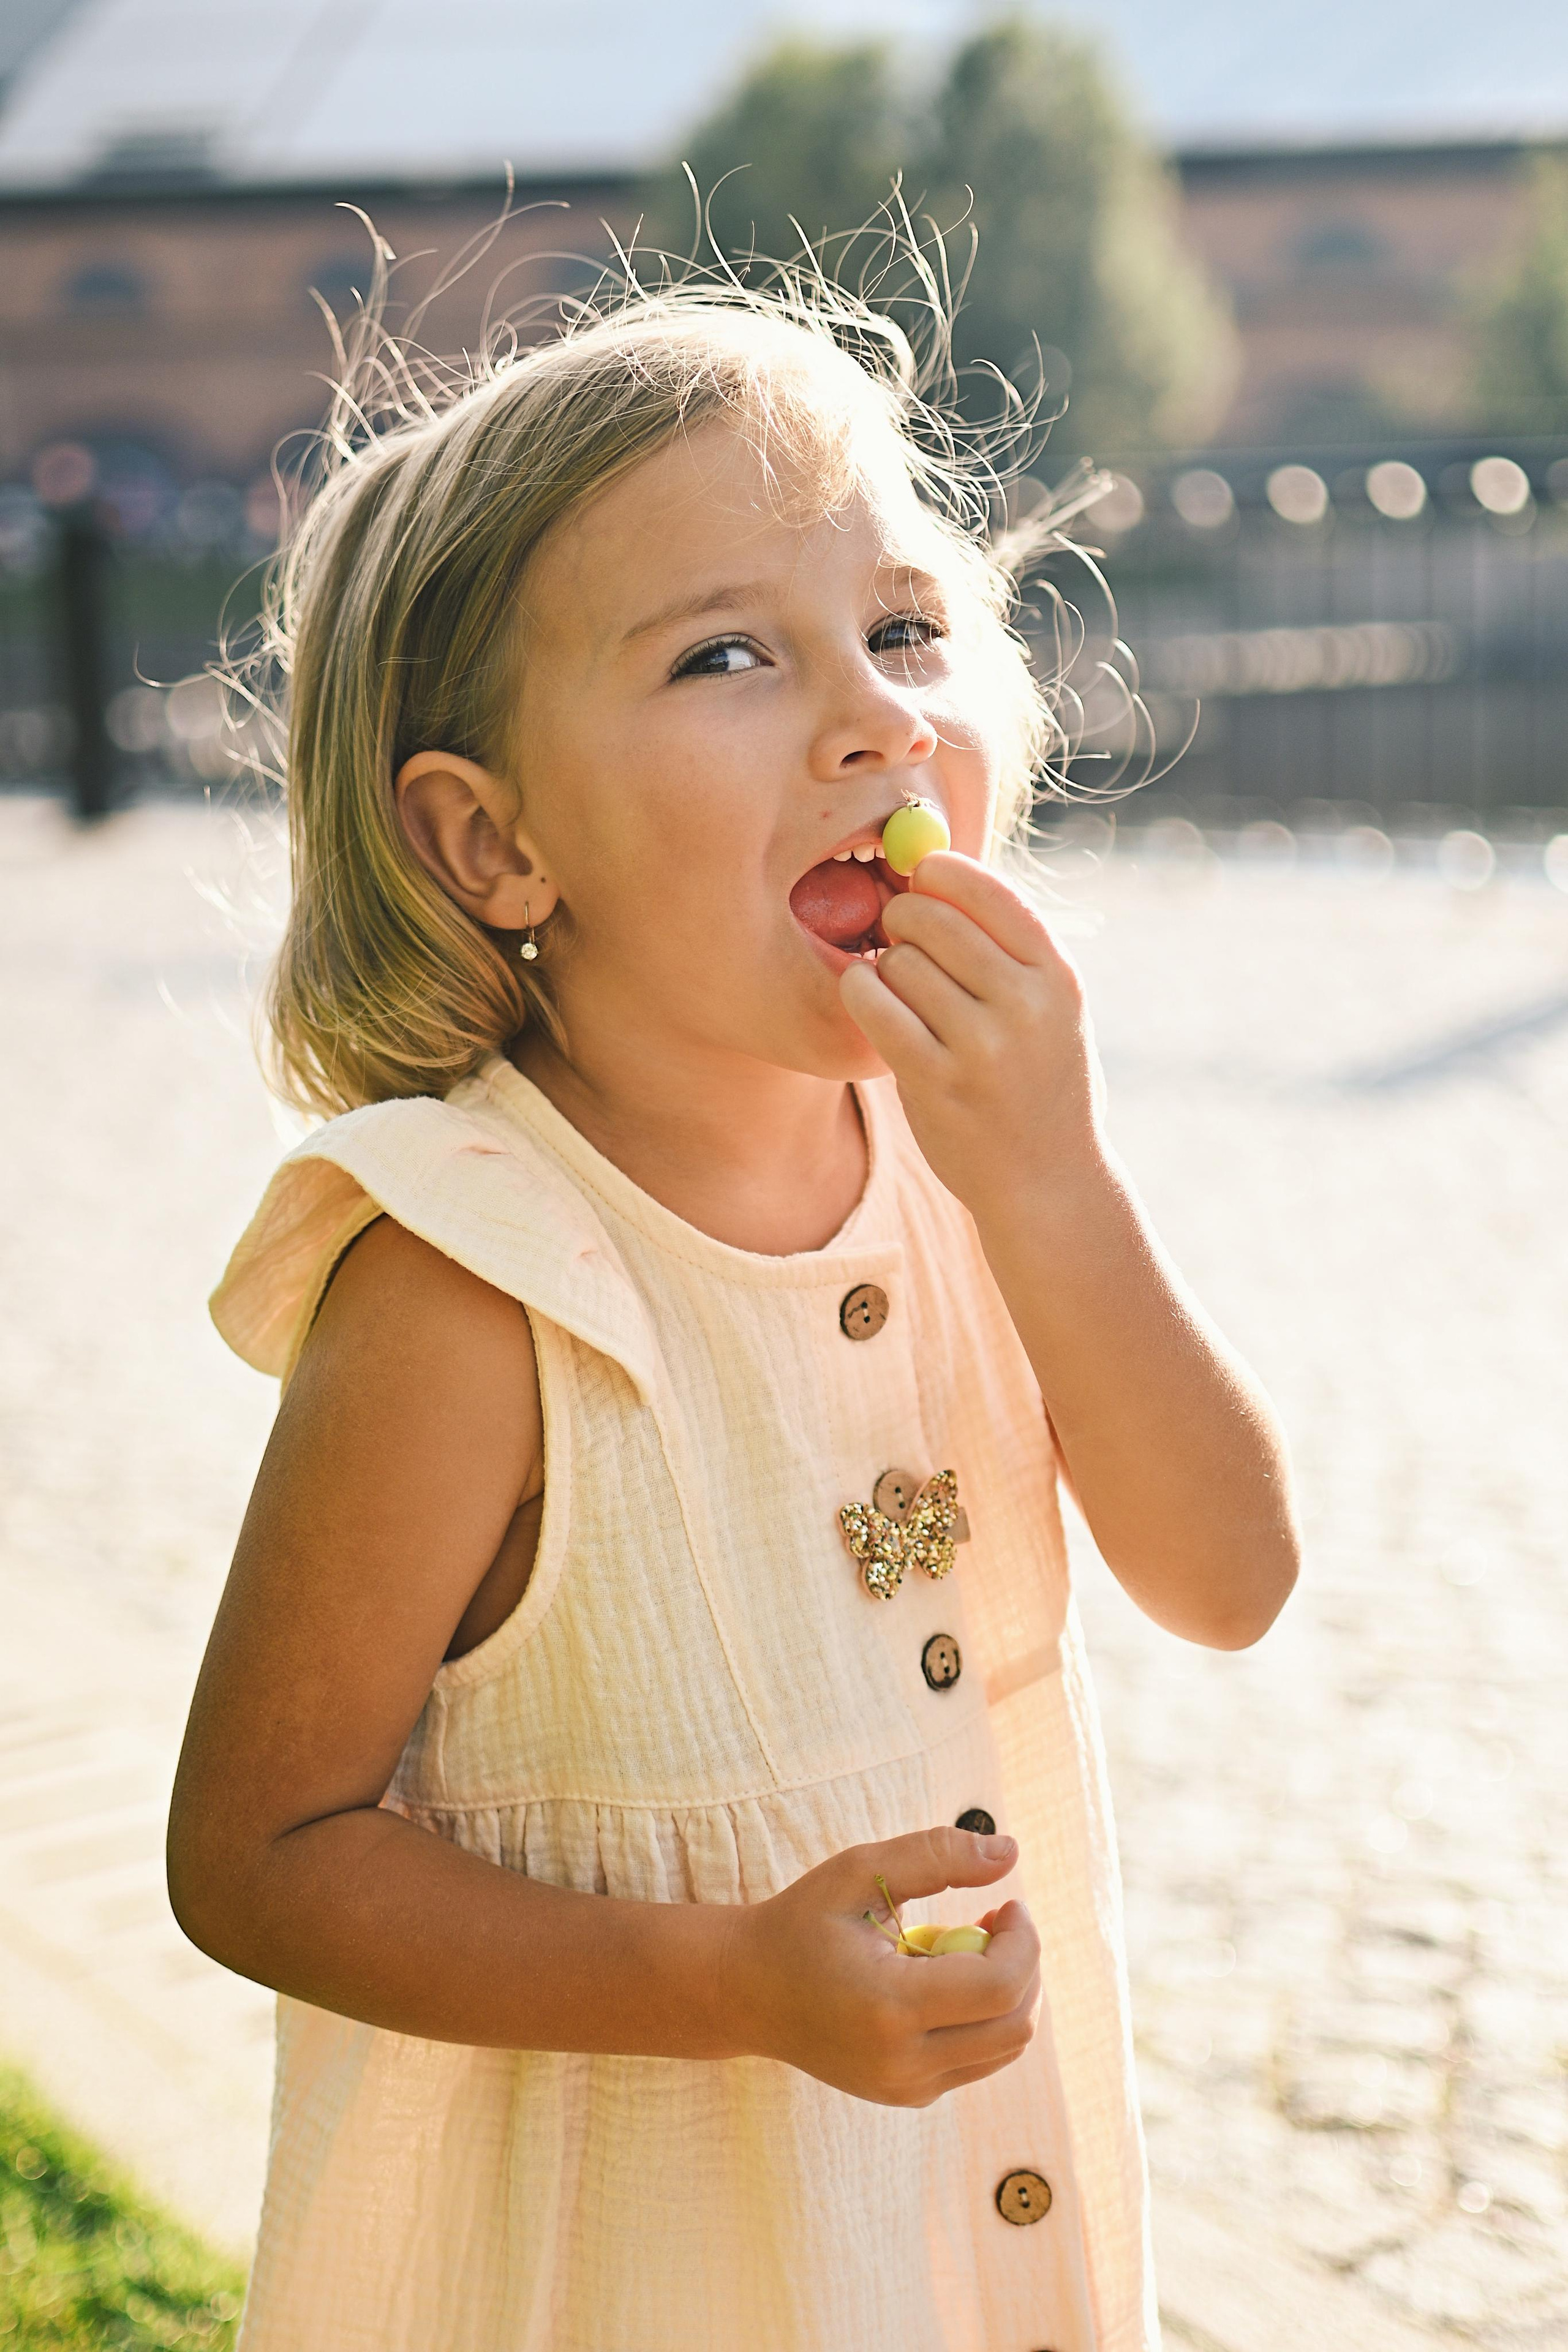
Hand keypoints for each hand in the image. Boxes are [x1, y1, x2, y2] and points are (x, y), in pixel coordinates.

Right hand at [724, 1826, 1039, 2106]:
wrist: (745, 1992)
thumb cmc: (800, 1924)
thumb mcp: (857, 1873)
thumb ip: (935, 1856)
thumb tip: (1010, 1851)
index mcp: (889, 2008)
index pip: (1000, 1987)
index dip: (1024, 1940)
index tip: (1008, 1903)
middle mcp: (902, 2063)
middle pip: (1015, 2025)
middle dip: (1025, 1965)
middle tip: (996, 1920)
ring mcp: (906, 2088)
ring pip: (1005, 2048)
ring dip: (1010, 1992)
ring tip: (971, 1946)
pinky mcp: (908, 2096)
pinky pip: (978, 2061)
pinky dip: (984, 2017)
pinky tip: (948, 1979)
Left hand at [839, 851, 1102, 1221]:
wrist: (1046, 1179)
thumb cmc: (1036, 1079)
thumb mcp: (1051, 1009)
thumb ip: (1006, 949)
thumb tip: (931, 870)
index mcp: (1057, 978)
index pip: (992, 894)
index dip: (943, 872)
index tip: (921, 874)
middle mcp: (1025, 1007)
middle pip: (935, 919)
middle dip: (903, 916)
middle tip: (898, 931)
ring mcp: (981, 1048)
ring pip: (900, 962)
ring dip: (884, 964)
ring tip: (898, 985)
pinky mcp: (936, 1082)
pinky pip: (875, 1007)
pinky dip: (861, 991)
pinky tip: (867, 995)